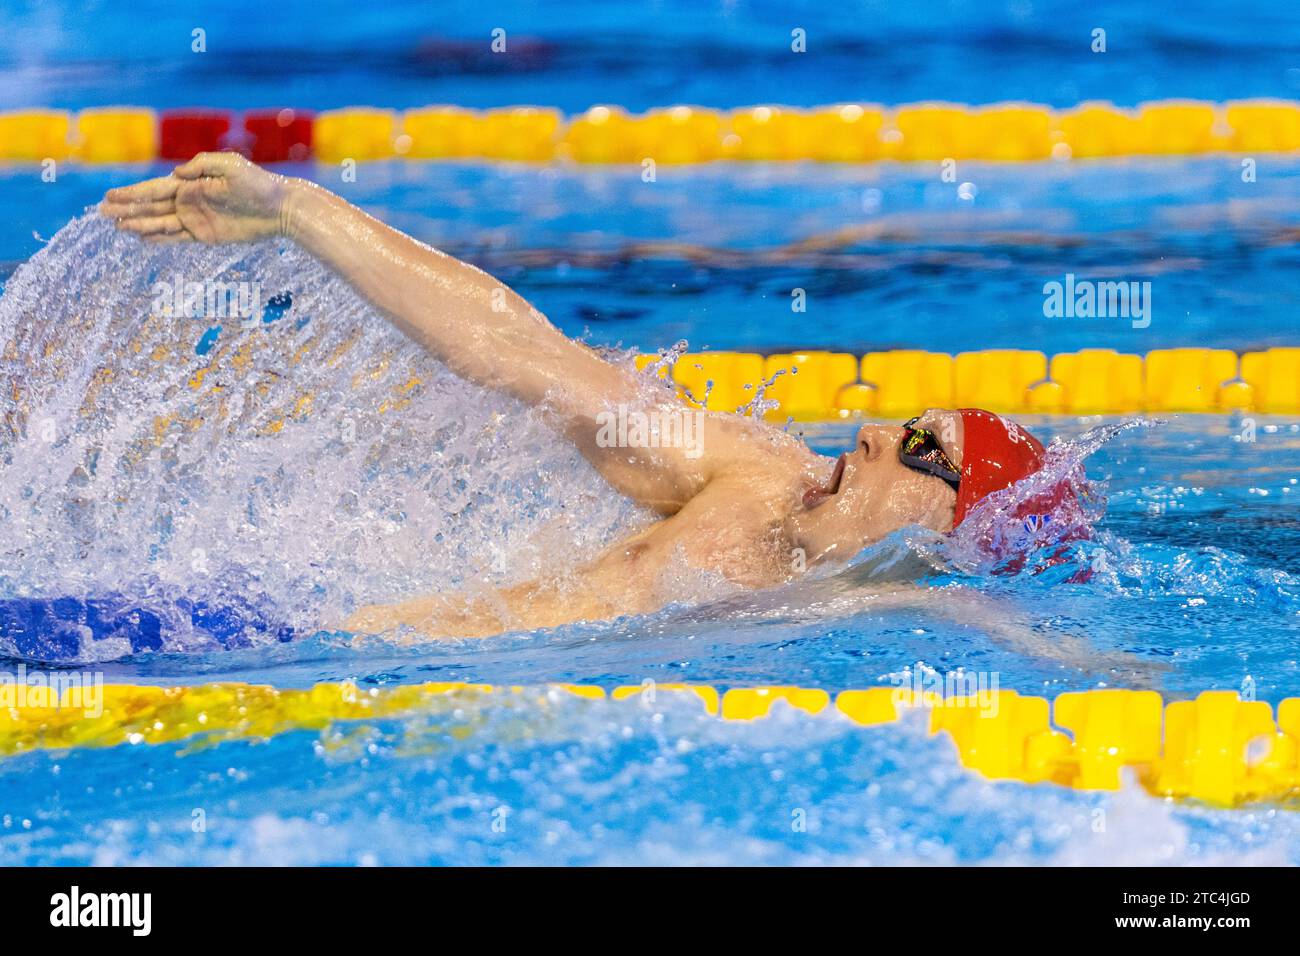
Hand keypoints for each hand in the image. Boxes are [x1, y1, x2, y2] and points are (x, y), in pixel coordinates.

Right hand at [100, 152, 292, 243]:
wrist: (280, 209)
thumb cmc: (258, 184)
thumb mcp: (231, 166)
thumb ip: (201, 166)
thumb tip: (176, 175)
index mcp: (190, 183)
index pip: (154, 189)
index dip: (131, 194)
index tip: (110, 196)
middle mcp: (189, 200)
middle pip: (151, 207)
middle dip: (127, 209)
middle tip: (101, 212)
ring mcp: (196, 219)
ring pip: (160, 223)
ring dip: (139, 225)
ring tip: (117, 227)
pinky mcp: (206, 236)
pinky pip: (178, 238)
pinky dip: (160, 239)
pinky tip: (143, 239)